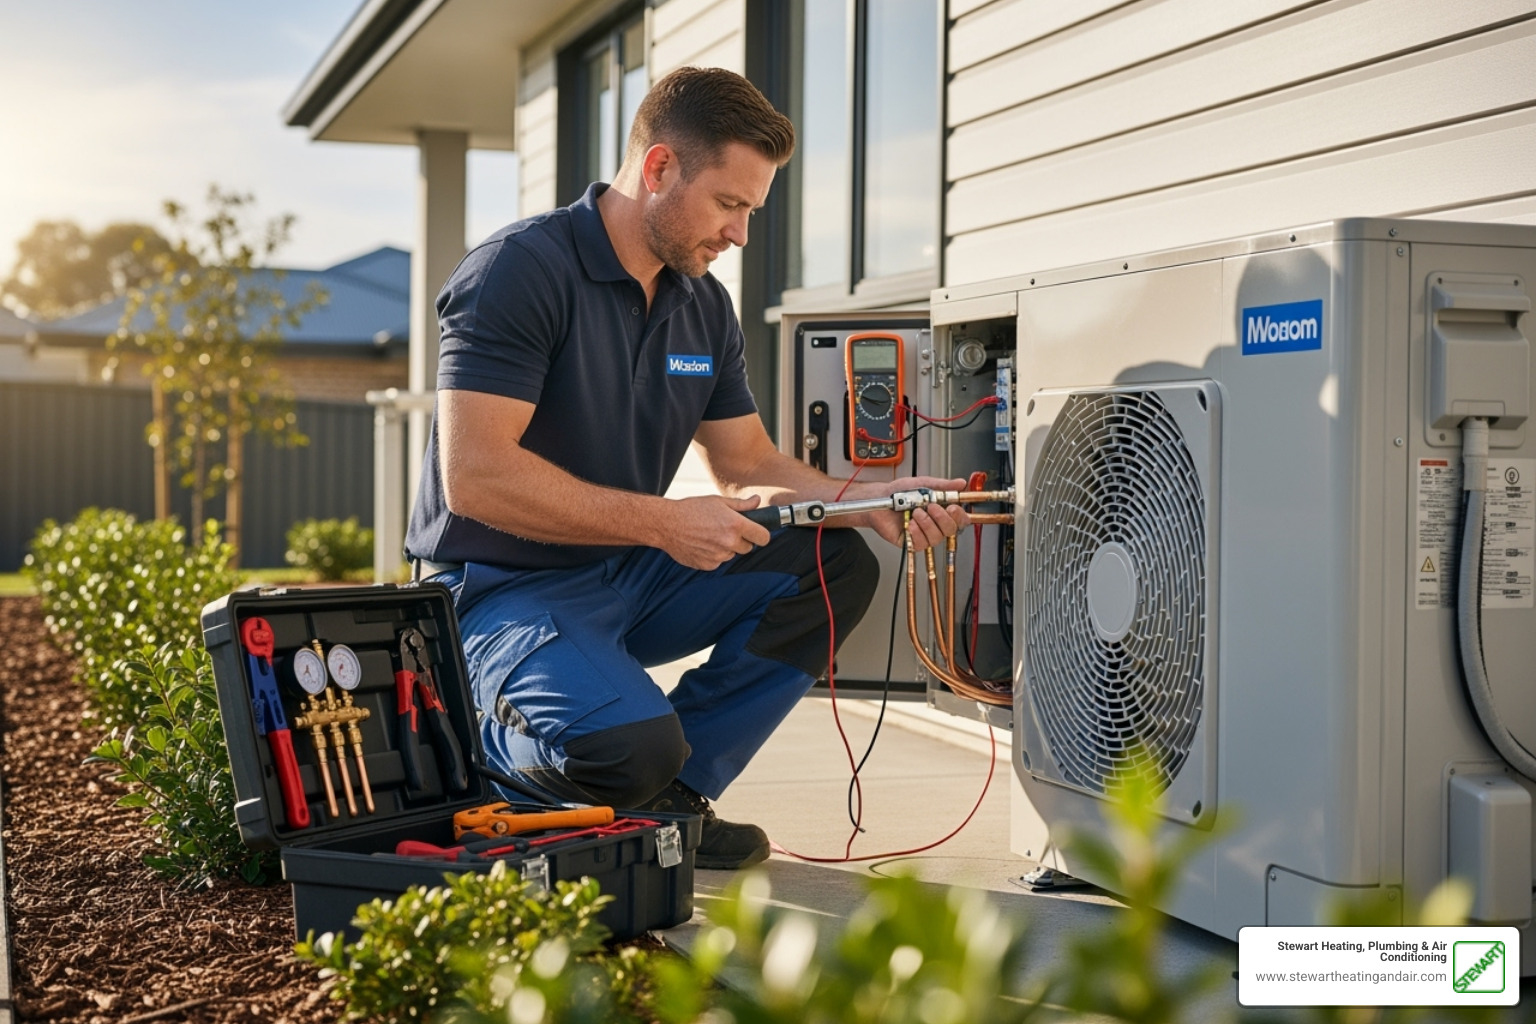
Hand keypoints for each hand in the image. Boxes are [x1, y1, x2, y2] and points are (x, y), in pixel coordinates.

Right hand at [660, 495, 772, 570]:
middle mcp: (729, 542)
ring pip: (731, 555)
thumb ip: (741, 505)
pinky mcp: (708, 565)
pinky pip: (718, 562)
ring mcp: (718, 556)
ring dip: (726, 548)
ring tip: (709, 536)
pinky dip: (713, 555)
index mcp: (736, 525)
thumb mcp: (718, 502)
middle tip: (726, 530)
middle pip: (748, 548)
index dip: (760, 535)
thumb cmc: (691, 509)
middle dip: (741, 541)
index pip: (763, 538)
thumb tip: (757, 501)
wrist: (666, 524)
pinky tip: (701, 544)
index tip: (756, 533)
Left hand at [843, 476, 970, 550]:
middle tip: (930, 506)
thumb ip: (942, 485)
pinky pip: (921, 544)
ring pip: (936, 538)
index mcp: (941, 510)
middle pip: (951, 530)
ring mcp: (923, 534)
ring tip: (915, 512)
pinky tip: (911, 524)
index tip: (953, 507)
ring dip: (927, 523)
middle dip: (942, 518)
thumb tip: (960, 483)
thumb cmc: (898, 492)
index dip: (959, 515)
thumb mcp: (922, 484)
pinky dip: (917, 532)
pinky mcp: (911, 542)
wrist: (879, 499)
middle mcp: (934, 523)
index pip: (960, 519)